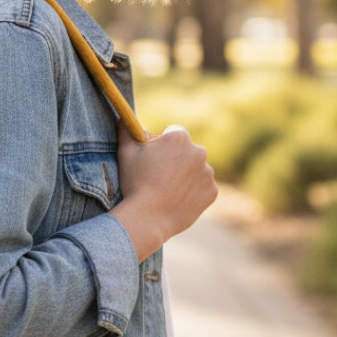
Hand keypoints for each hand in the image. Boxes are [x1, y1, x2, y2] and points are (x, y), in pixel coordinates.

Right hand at [110, 119, 216, 262]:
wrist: (147, 218)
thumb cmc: (135, 182)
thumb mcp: (125, 151)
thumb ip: (127, 129)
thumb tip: (124, 118)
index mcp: (179, 137)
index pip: (173, 132)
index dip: (162, 144)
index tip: (153, 157)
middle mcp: (199, 151)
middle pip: (187, 150)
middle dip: (176, 159)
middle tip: (158, 176)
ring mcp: (208, 173)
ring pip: (195, 169)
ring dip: (185, 175)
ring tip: (166, 190)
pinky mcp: (212, 192)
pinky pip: (202, 187)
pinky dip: (193, 192)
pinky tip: (176, 199)